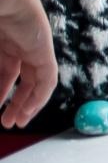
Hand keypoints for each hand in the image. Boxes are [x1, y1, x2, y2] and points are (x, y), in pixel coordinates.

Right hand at [0, 0, 57, 127]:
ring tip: (16, 122)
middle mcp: (16, 43)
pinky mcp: (43, 47)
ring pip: (36, 80)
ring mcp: (31, 44)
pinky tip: (29, 110)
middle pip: (20, 77)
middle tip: (6, 121)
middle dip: (14, 100)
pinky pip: (47, 77)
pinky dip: (40, 95)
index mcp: (0, 40)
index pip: (3, 70)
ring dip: (28, 103)